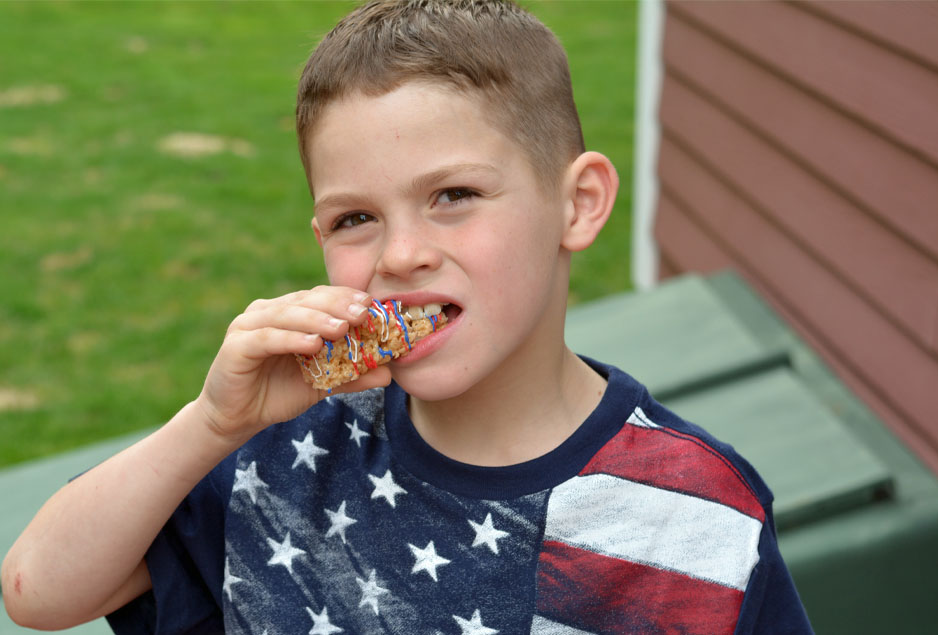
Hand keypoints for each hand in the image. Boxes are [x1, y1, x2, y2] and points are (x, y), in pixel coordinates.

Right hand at [195, 286, 390, 442]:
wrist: (237, 418)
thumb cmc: (279, 394)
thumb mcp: (322, 383)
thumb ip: (352, 375)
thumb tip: (389, 375)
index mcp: (289, 312)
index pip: (321, 297)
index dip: (346, 298)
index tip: (372, 305)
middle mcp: (268, 312)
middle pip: (307, 300)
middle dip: (337, 305)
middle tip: (362, 313)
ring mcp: (249, 325)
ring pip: (288, 315)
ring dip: (317, 319)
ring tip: (342, 329)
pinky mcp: (236, 345)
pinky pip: (267, 338)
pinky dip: (291, 339)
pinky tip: (312, 344)